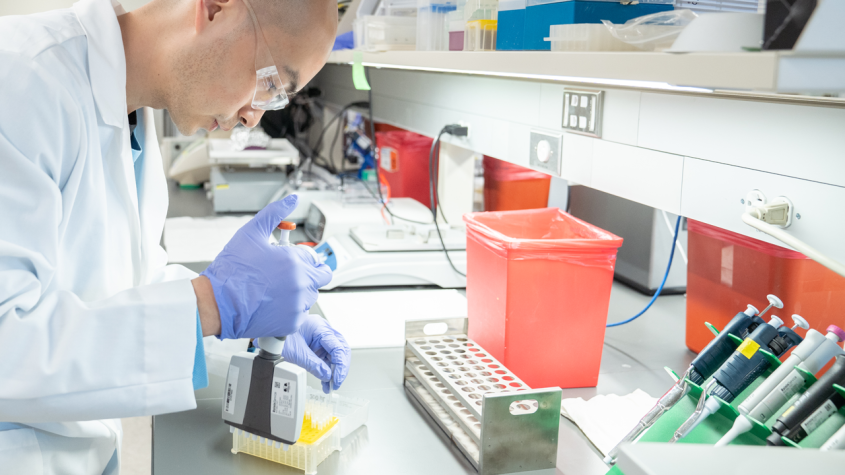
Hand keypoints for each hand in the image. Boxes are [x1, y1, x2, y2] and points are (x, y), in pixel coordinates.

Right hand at [200, 195, 332, 338]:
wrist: (217, 303)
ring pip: (310, 297)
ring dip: (299, 292)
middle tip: (285, 275)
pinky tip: (272, 304)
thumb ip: (275, 214)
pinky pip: (300, 315)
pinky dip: (290, 310)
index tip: (289, 261)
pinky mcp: (291, 324)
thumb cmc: (231, 270)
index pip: (317, 261)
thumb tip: (292, 199)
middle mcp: (301, 285)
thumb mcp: (251, 233)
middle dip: (307, 275)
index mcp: (295, 262)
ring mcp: (297, 306)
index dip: (303, 259)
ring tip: (275, 289)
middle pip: (319, 279)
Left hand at [281, 315, 350, 393]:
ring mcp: (320, 338)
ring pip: (334, 355)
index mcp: (320, 328)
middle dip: (340, 368)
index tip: (336, 379)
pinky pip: (325, 358)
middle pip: (340, 350)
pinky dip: (326, 369)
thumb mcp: (297, 353)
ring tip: (330, 385)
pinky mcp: (316, 345)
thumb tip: (327, 375)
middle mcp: (323, 331)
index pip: (338, 347)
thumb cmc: (279, 336)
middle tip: (336, 382)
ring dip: (333, 371)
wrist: (269, 336)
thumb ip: (314, 365)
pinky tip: (325, 381)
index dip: (340, 366)